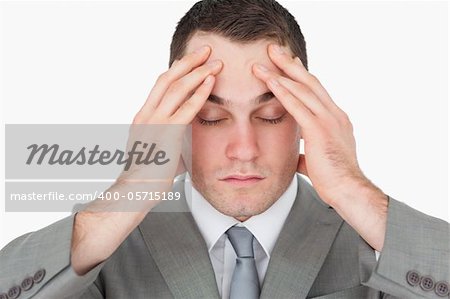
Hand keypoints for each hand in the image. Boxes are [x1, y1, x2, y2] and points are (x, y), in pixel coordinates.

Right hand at [71, 46, 222, 274]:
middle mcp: (146, 114)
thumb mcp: (159, 148)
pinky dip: (200, 93)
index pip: (161, 84)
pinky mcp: (167, 134)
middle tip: (206, 51)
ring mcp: (155, 122)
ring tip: (215, 63)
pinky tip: (211, 83)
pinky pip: (186, 108)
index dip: (178, 69)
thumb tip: (185, 132)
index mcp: (143, 115)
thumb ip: (171, 135)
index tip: (193, 60)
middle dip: (189, 62)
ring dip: (198, 73)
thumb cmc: (148, 174)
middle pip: (168, 78)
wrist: (136, 190)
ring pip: (177, 88)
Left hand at [253, 44, 369, 205]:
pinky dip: (282, 91)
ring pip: (303, 88)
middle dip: (290, 65)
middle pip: (310, 81)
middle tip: (274, 50)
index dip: (301, 76)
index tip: (289, 64)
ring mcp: (328, 120)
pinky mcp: (319, 130)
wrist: (349, 191)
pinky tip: (269, 81)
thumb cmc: (335, 180)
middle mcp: (334, 114)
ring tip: (264, 60)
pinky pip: (297, 105)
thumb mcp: (319, 162)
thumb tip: (298, 157)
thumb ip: (307, 155)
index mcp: (336, 120)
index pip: (317, 92)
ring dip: (281, 73)